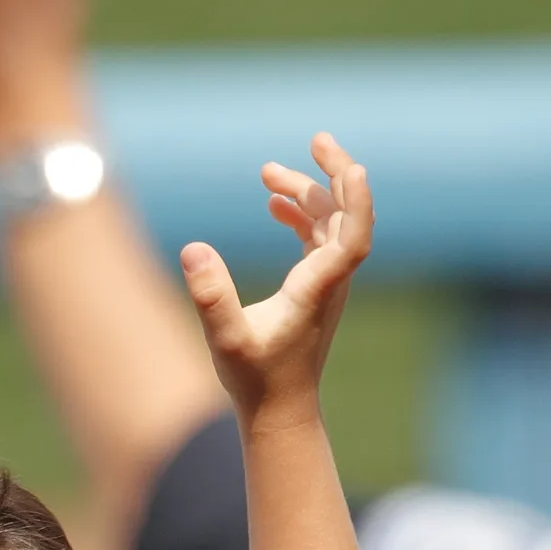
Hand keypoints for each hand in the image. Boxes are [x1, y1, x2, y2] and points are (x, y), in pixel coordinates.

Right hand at [180, 134, 374, 422]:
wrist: (279, 411)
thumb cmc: (255, 380)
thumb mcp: (225, 339)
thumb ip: (211, 296)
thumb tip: (194, 249)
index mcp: (318, 288)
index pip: (354, 236)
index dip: (357, 199)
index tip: (351, 166)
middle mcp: (330, 281)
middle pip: (347, 216)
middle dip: (334, 175)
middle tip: (317, 138)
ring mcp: (326, 284)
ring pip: (330, 224)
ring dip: (306, 193)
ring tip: (267, 172)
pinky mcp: (315, 289)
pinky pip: (319, 240)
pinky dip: (302, 215)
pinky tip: (274, 205)